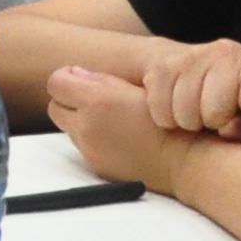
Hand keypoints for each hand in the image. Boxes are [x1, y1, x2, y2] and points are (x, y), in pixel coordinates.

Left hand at [49, 66, 197, 189]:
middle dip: (69, 101)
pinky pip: (83, 147)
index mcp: (97, 101)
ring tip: (112, 120)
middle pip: (55, 107)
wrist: (185, 161)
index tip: (81, 79)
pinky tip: (119, 138)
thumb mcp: (142, 87)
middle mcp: (86, 126)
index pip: (56, 84)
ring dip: (81, 121)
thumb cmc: (171, 120)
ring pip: (69, 128)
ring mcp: (89, 149)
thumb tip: (74, 73)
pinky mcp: (96, 166)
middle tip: (94, 99)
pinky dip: (92, 139)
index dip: (66, 78)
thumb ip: (102, 79)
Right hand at [135, 36, 240, 138]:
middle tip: (211, 115)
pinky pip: (162, 111)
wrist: (176, 68)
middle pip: (217, 110)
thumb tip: (229, 129)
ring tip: (192, 111)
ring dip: (186, 122)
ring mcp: (191, 56)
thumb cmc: (221, 102)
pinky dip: (166, 118)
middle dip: (211, 121)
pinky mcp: (162, 66)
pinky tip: (172, 107)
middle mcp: (224, 53)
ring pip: (186, 114)